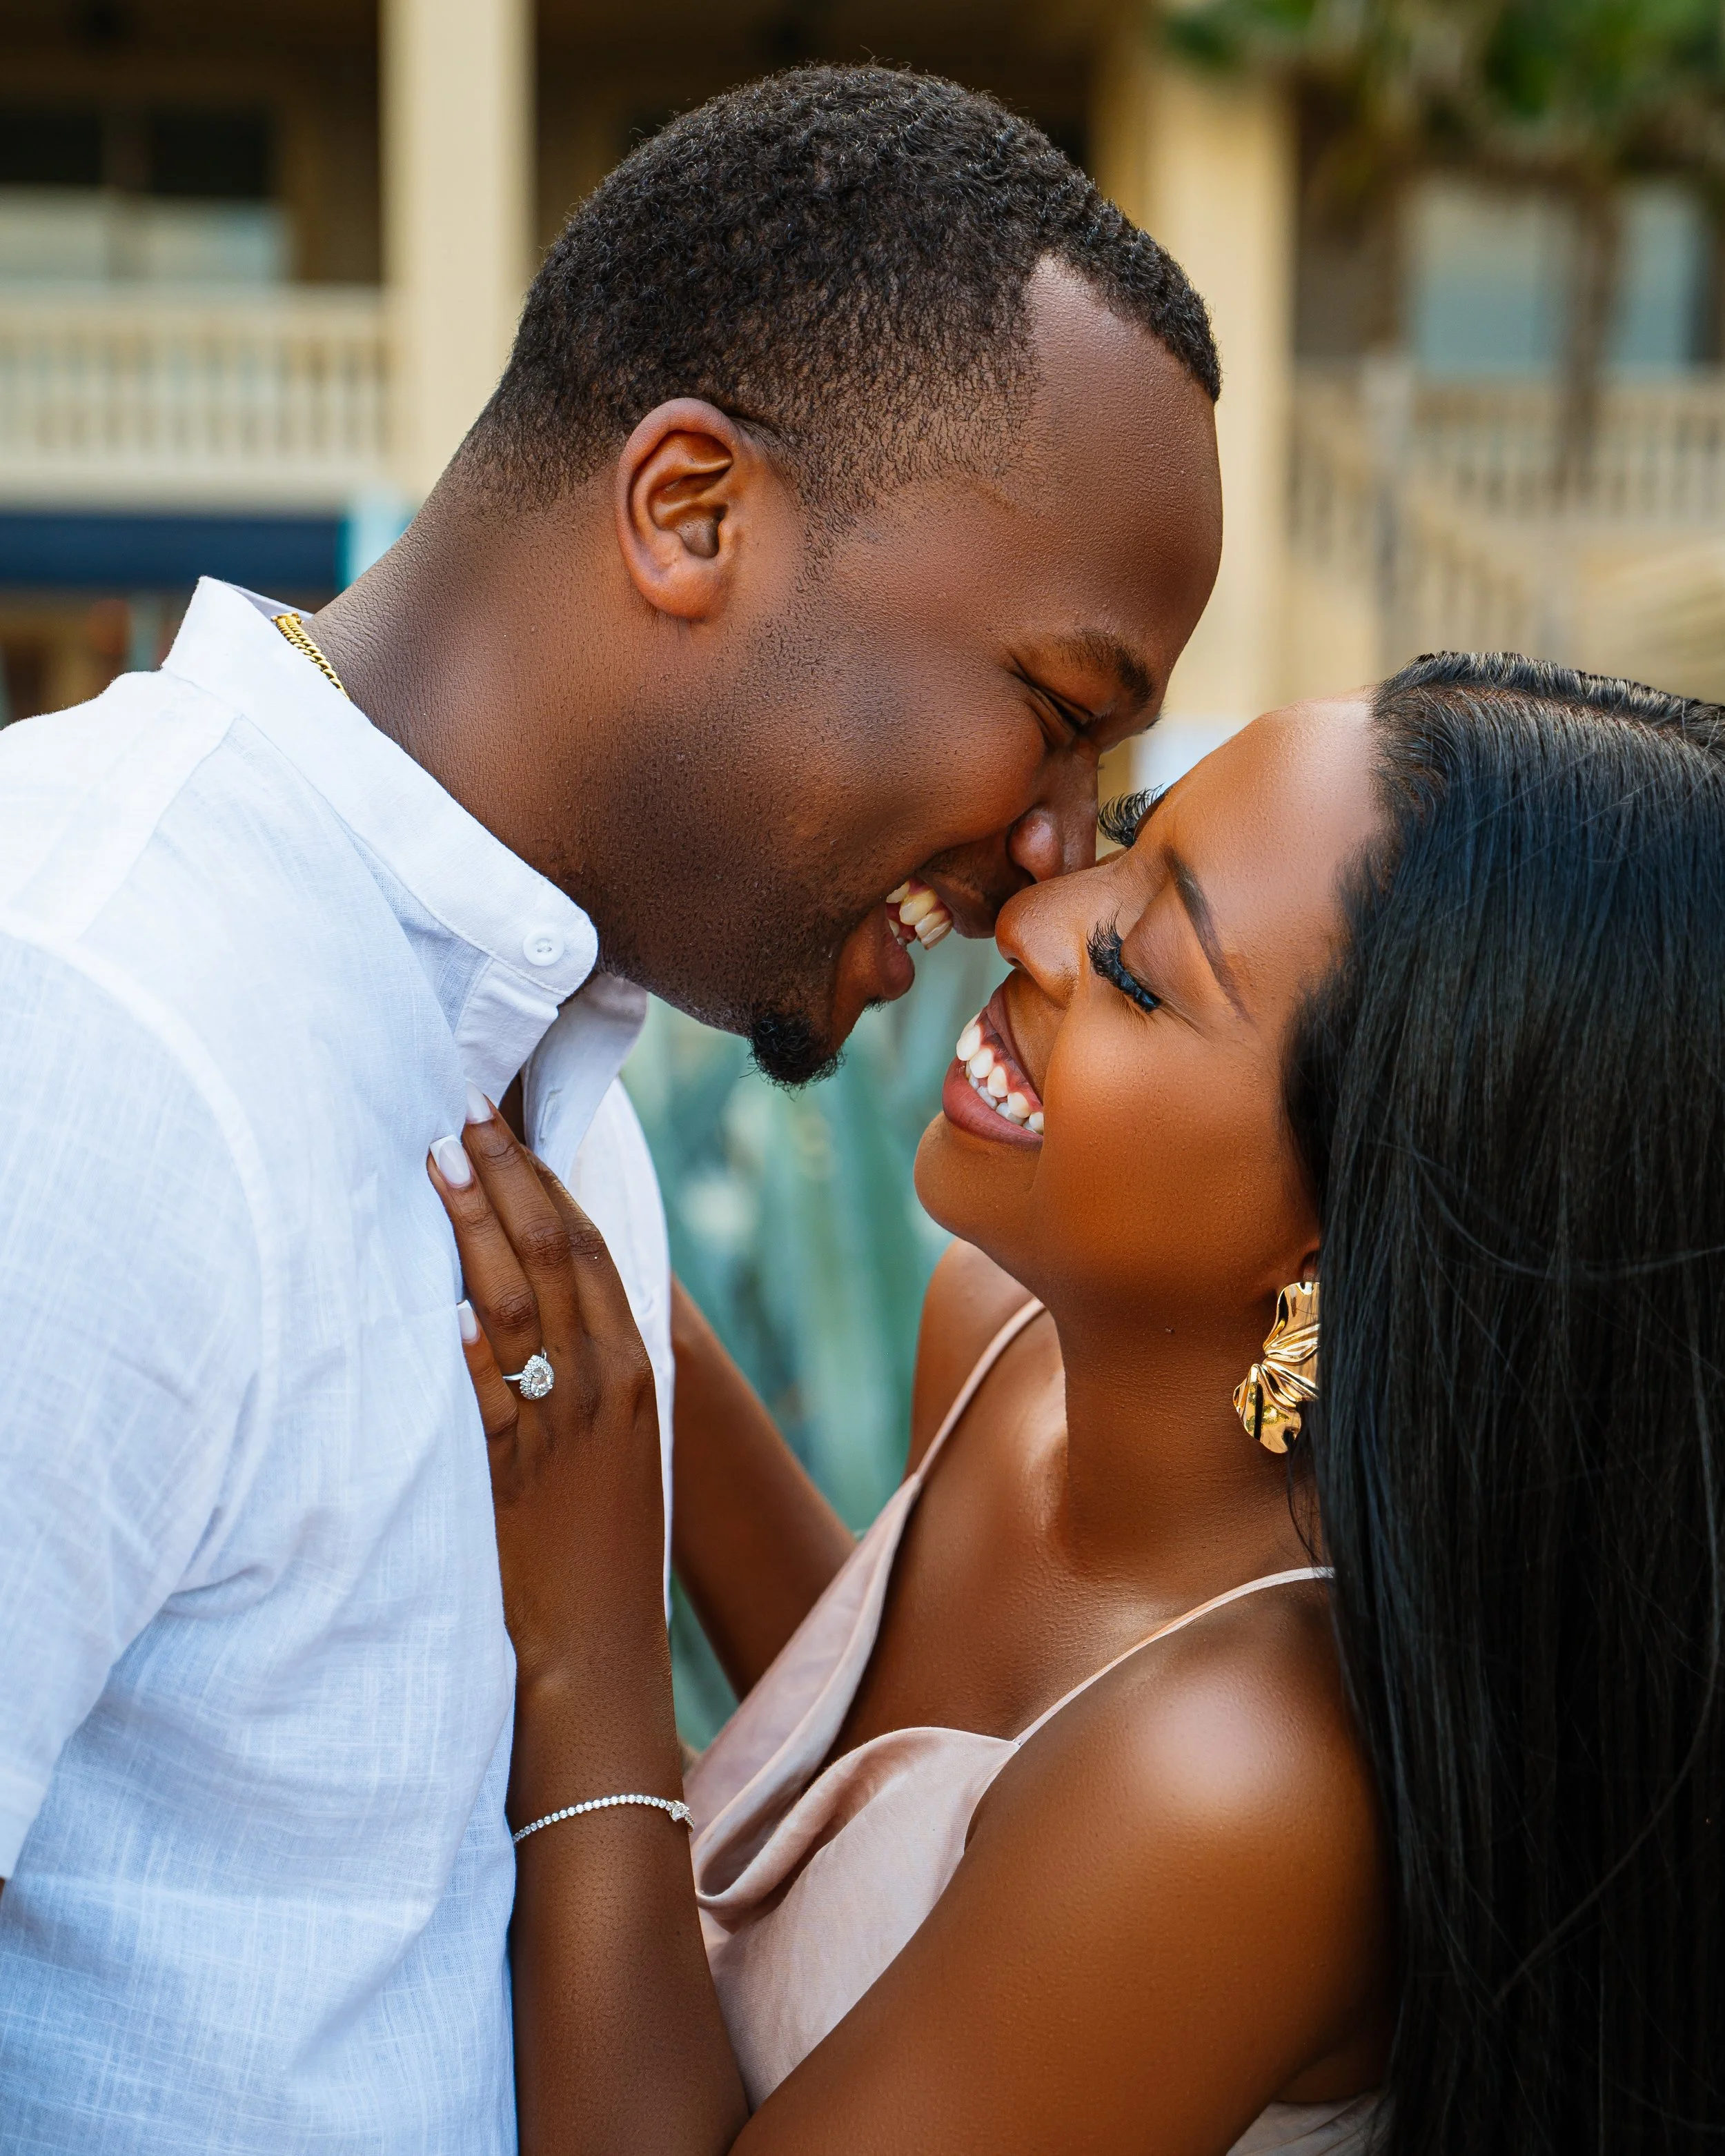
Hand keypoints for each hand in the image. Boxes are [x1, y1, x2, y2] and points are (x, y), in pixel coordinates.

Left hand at [428, 1100, 664, 1690]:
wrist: (599, 1653)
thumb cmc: (597, 1544)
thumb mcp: (616, 1441)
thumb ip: (585, 1365)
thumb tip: (539, 1290)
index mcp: (633, 1368)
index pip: (590, 1246)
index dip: (543, 1179)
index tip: (499, 1124)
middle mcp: (603, 1385)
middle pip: (555, 1254)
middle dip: (503, 1176)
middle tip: (456, 1111)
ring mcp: (559, 1427)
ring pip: (514, 1302)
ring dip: (472, 1225)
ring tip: (432, 1162)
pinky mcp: (508, 1473)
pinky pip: (483, 1390)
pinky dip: (461, 1337)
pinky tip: (433, 1288)